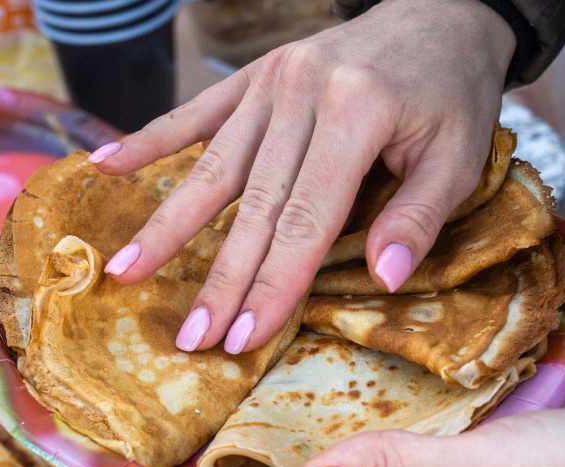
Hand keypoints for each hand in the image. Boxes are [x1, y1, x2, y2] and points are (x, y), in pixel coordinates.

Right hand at [90, 0, 514, 353]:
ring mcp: (271, 82)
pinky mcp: (255, 77)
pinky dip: (150, 141)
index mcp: (356, 113)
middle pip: (252, 205)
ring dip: (169, 224)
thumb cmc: (452, 93)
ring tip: (125, 270)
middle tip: (188, 336)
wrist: (441, 13)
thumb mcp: (459, 156)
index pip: (306, 220)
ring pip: (213, 167)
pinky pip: (196, 113)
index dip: (272, 284)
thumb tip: (382, 278)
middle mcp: (302, 94)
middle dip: (219, 278)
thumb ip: (420, 216)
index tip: (241, 338)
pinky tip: (105, 167)